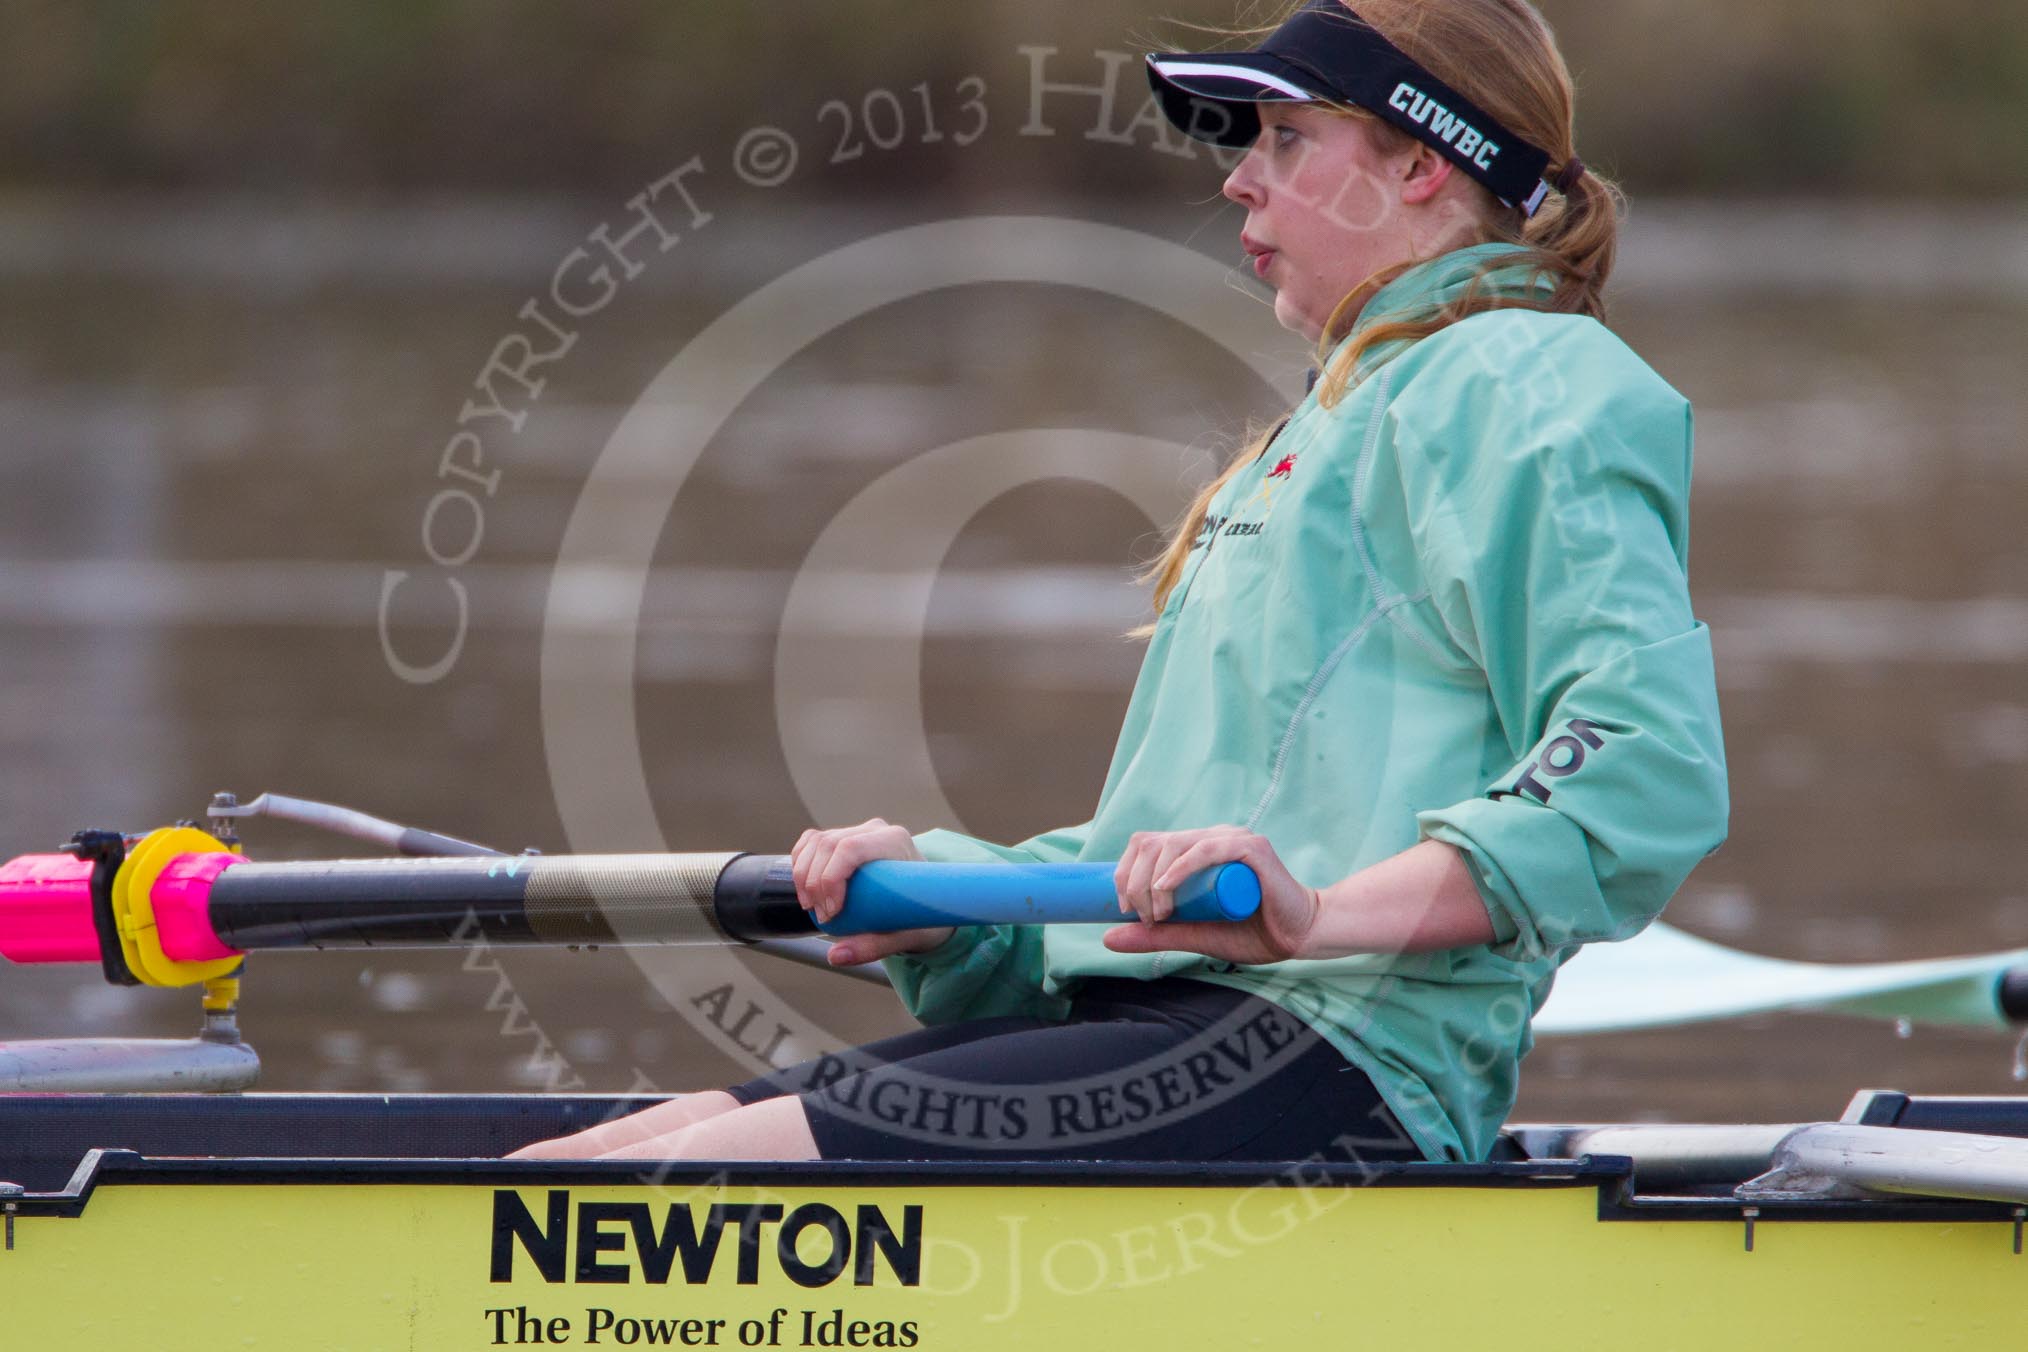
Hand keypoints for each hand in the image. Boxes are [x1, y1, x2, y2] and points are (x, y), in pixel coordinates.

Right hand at [789, 818, 952, 964]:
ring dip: (803, 876)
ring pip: (815, 842)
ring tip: (812, 907)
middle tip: (821, 917)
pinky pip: (812, 842)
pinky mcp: (844, 838)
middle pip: (827, 844)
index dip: (830, 878)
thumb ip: (872, 947)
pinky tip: (806, 890)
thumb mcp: (904, 937)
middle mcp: (875, 831)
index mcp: (894, 841)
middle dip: (813, 883)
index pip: (850, 847)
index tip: (832, 912)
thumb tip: (835, 956)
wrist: (928, 903)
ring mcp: (858, 832)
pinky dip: (801, 864)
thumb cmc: (920, 917)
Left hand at [1104, 825, 1318, 965]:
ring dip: (1154, 881)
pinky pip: (1207, 848)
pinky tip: (1166, 889)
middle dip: (1135, 881)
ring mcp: (1231, 839)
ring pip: (1174, 844)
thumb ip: (1155, 935)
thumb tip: (1107, 938)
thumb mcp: (1193, 935)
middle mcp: (1210, 837)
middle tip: (1142, 917)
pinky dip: (1181, 867)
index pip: (1145, 844)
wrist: (1299, 938)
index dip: (1125, 872)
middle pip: (1152, 843)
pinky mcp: (1252, 848)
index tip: (1124, 908)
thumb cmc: (1251, 933)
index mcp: (1195, 849)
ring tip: (1159, 912)